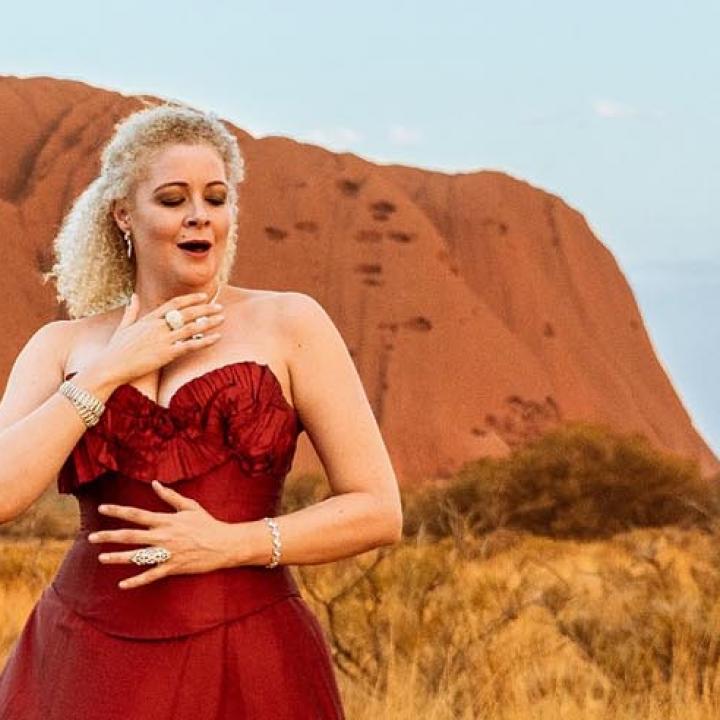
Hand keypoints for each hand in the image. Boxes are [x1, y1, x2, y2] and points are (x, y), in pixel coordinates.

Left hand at [88, 480, 236, 589]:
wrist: (224, 544)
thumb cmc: (207, 523)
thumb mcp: (190, 506)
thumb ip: (170, 496)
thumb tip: (155, 484)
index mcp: (166, 520)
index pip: (137, 514)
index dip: (118, 511)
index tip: (102, 508)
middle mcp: (163, 536)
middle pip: (131, 536)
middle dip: (110, 536)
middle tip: (91, 537)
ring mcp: (167, 553)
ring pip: (137, 557)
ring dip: (118, 557)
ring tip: (102, 558)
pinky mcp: (173, 567)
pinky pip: (151, 575)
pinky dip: (136, 581)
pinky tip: (122, 584)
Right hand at [94, 291, 225, 386]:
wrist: (110, 367)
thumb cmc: (115, 349)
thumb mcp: (123, 327)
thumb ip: (131, 311)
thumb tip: (134, 296)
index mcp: (148, 319)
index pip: (173, 304)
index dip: (190, 299)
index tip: (203, 296)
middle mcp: (157, 326)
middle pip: (186, 313)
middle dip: (205, 308)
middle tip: (219, 306)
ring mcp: (162, 340)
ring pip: (191, 328)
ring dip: (209, 322)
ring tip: (222, 318)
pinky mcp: (166, 354)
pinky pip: (190, 346)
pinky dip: (205, 341)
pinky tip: (217, 337)